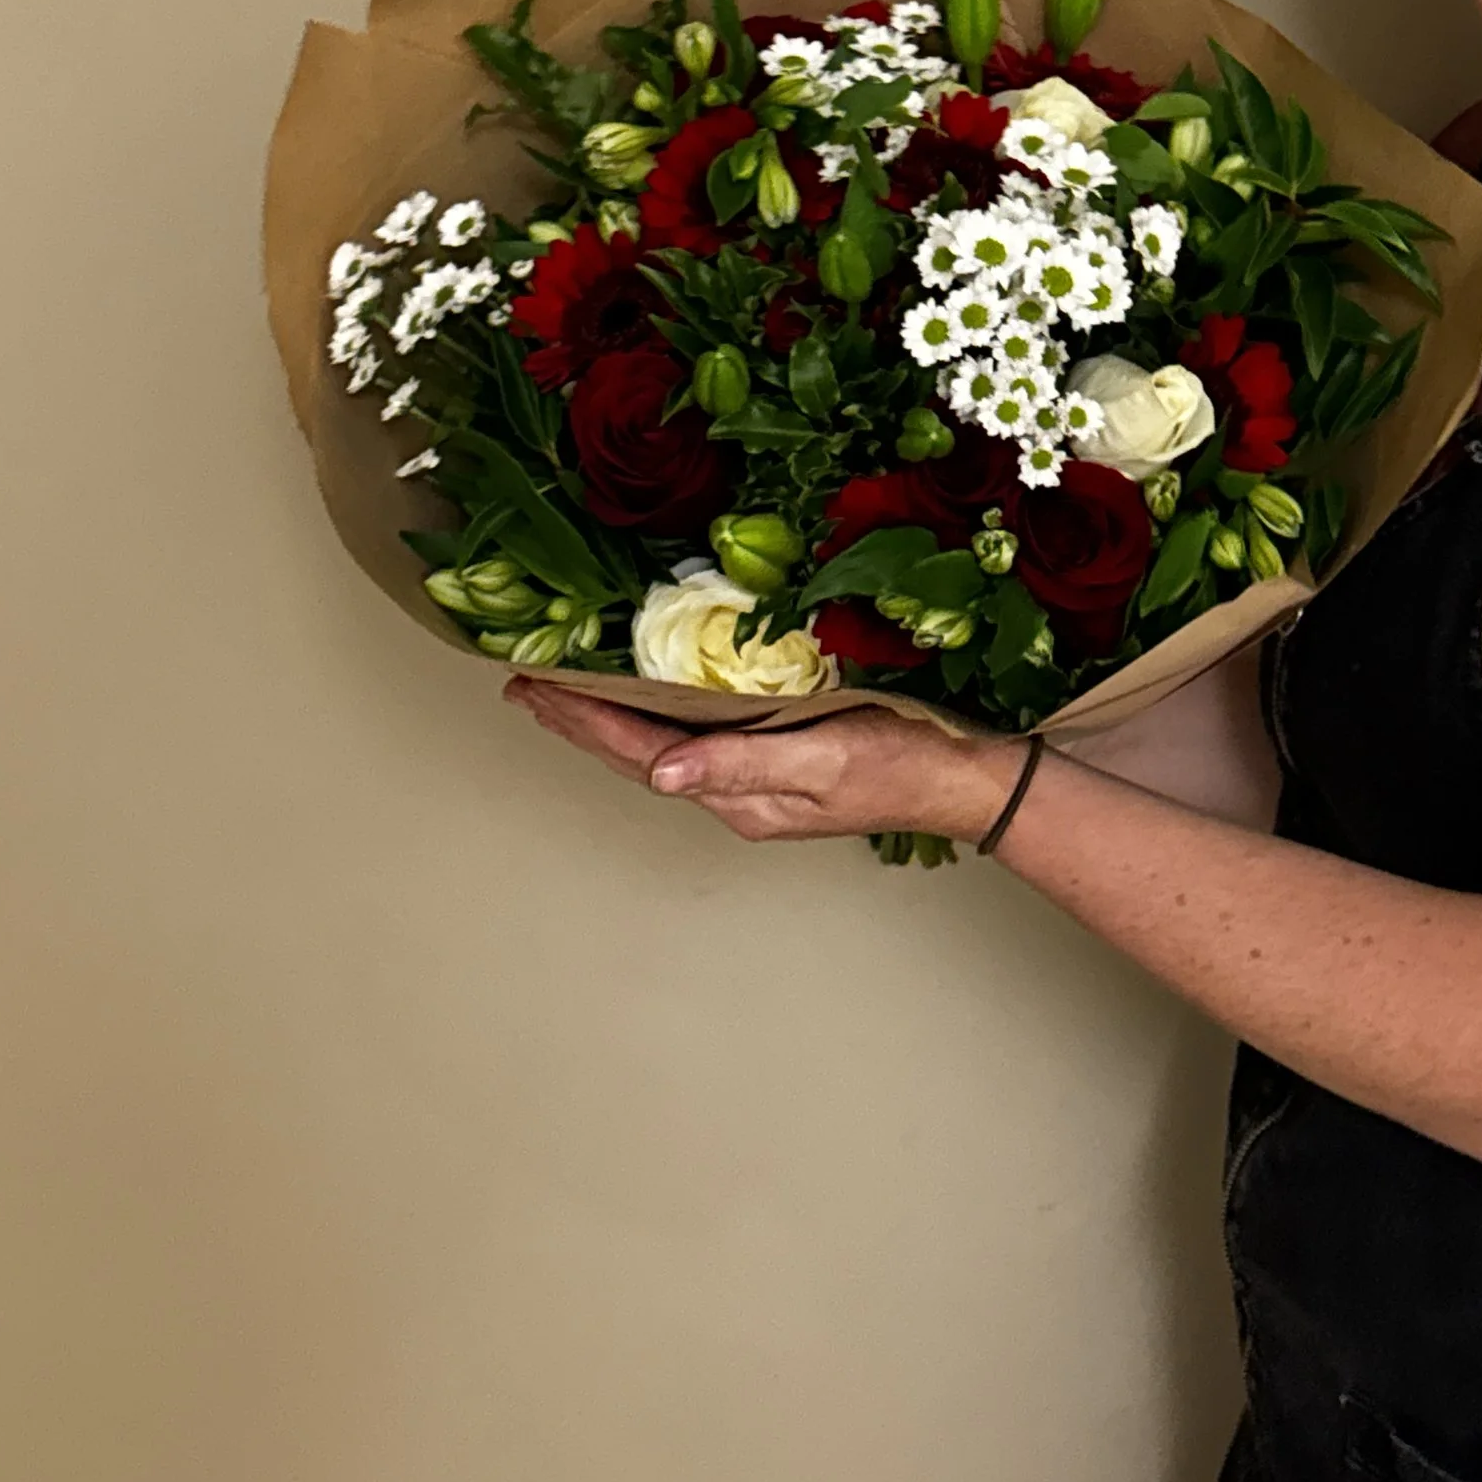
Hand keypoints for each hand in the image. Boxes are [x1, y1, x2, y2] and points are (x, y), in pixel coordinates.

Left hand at [504, 676, 1012, 846]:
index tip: (536, 687)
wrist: (958, 779)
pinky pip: (691, 736)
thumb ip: (741, 764)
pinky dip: (651, 715)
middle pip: (636, 753)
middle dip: (577, 720)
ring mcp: (752, 779)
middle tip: (523, 687)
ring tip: (560, 695)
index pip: (641, 750)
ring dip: (605, 720)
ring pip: (658, 746)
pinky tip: (644, 702)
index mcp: (736, 794)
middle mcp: (733, 792)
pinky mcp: (773, 759)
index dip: (585, 717)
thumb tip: (662, 772)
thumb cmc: (901, 764)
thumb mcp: (823, 759)